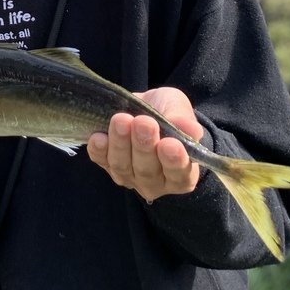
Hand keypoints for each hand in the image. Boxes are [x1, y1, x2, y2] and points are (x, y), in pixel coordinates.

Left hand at [86, 87, 202, 202]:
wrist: (145, 107)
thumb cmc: (168, 112)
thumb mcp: (179, 109)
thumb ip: (183, 121)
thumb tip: (191, 130)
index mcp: (182, 173)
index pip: (179, 173)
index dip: (174, 160)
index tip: (169, 143)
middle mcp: (155, 181)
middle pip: (147, 171)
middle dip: (144, 146)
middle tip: (143, 122)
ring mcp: (129, 176)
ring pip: (122, 166)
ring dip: (120, 144)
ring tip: (121, 120)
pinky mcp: (106, 165)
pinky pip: (100, 161)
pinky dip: (98, 150)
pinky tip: (98, 137)